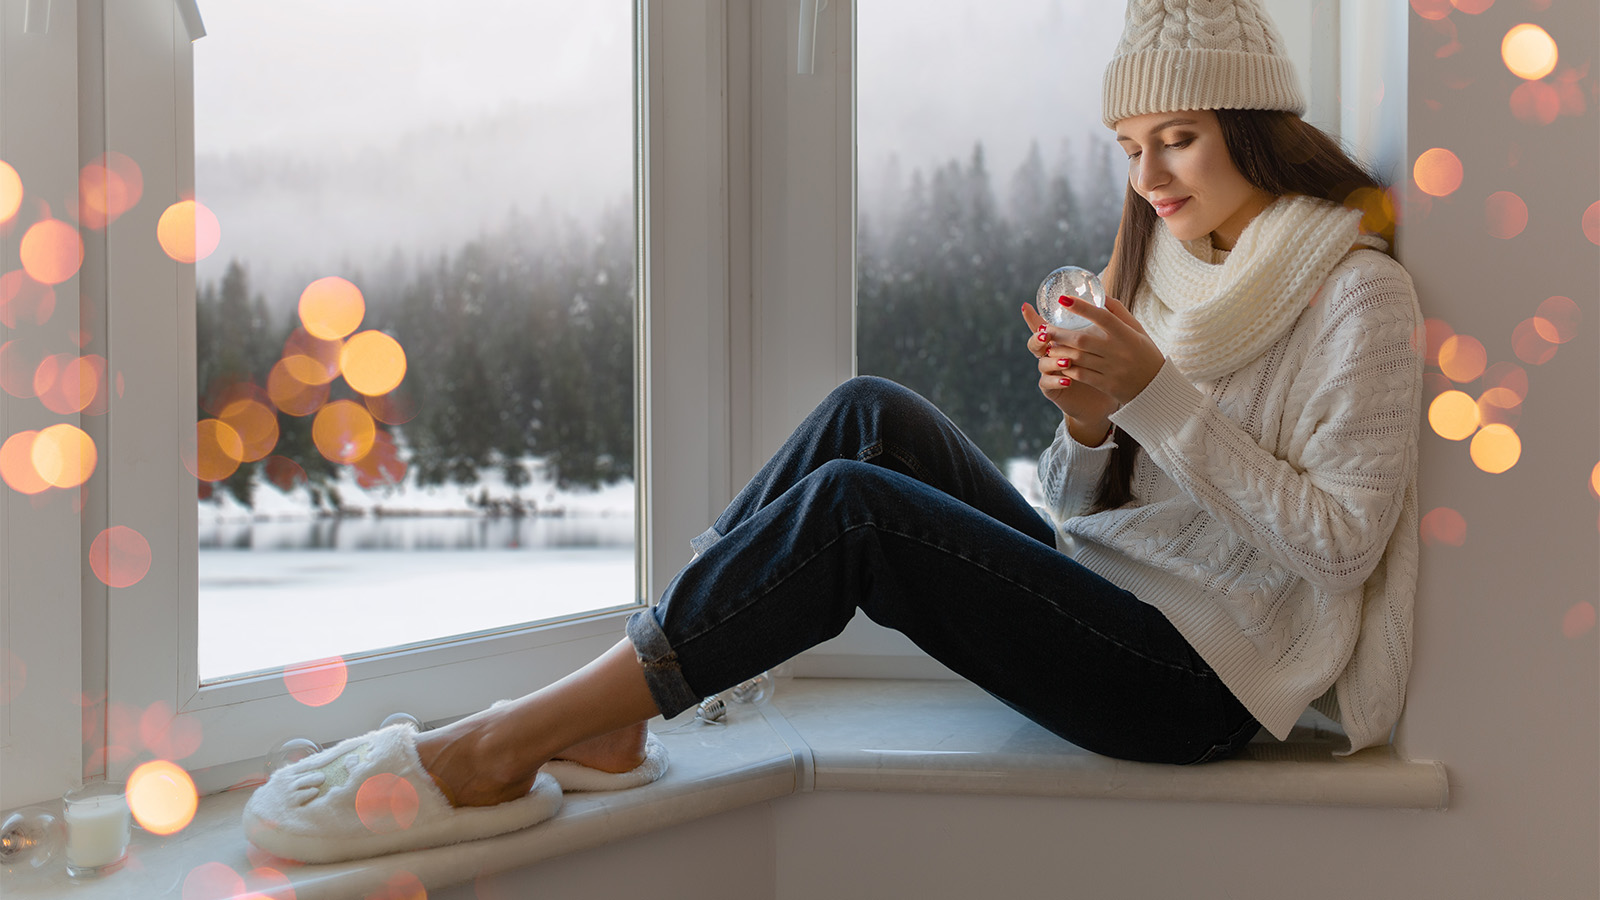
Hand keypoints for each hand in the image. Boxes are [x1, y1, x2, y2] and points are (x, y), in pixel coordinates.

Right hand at [1020, 303, 1118, 440]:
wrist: (1102, 398)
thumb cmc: (1103, 368)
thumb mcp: (1106, 343)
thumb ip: (1103, 321)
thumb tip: (1105, 295)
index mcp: (1061, 341)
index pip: (1044, 326)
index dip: (1033, 318)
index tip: (1026, 306)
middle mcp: (1052, 354)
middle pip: (1035, 342)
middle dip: (1039, 337)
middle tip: (1047, 334)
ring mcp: (1050, 372)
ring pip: (1042, 362)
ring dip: (1053, 360)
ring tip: (1068, 360)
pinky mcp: (1052, 389)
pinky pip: (1046, 382)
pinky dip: (1055, 380)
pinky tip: (1068, 379)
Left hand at [1024, 295, 1165, 405]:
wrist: (1156, 387)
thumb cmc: (1145, 353)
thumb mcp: (1137, 330)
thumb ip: (1119, 312)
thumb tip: (1101, 293)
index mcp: (1126, 334)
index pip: (1102, 317)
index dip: (1082, 307)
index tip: (1063, 299)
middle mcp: (1119, 351)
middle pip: (1083, 339)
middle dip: (1059, 333)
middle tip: (1044, 327)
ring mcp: (1112, 369)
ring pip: (1079, 358)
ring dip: (1060, 350)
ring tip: (1047, 344)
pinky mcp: (1107, 385)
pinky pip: (1082, 375)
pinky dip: (1068, 368)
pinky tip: (1058, 361)